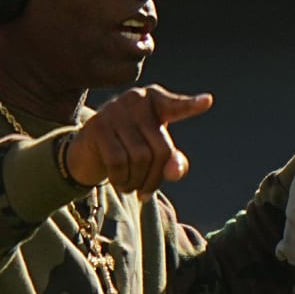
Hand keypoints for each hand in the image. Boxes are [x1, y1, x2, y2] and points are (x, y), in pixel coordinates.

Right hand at [65, 85, 213, 193]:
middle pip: (161, 149)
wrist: (87, 152)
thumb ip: (172, 162)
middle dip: (156, 178)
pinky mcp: (97, 127)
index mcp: (154, 102)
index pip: (174, 106)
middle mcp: (135, 100)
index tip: (207, 102)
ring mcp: (114, 112)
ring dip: (137, 182)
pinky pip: (118, 161)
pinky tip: (121, 184)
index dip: (190, 106)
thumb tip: (174, 171)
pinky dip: (122, 179)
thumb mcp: (153, 153)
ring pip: (140, 158)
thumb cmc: (128, 149)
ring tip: (132, 188)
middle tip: (147, 193)